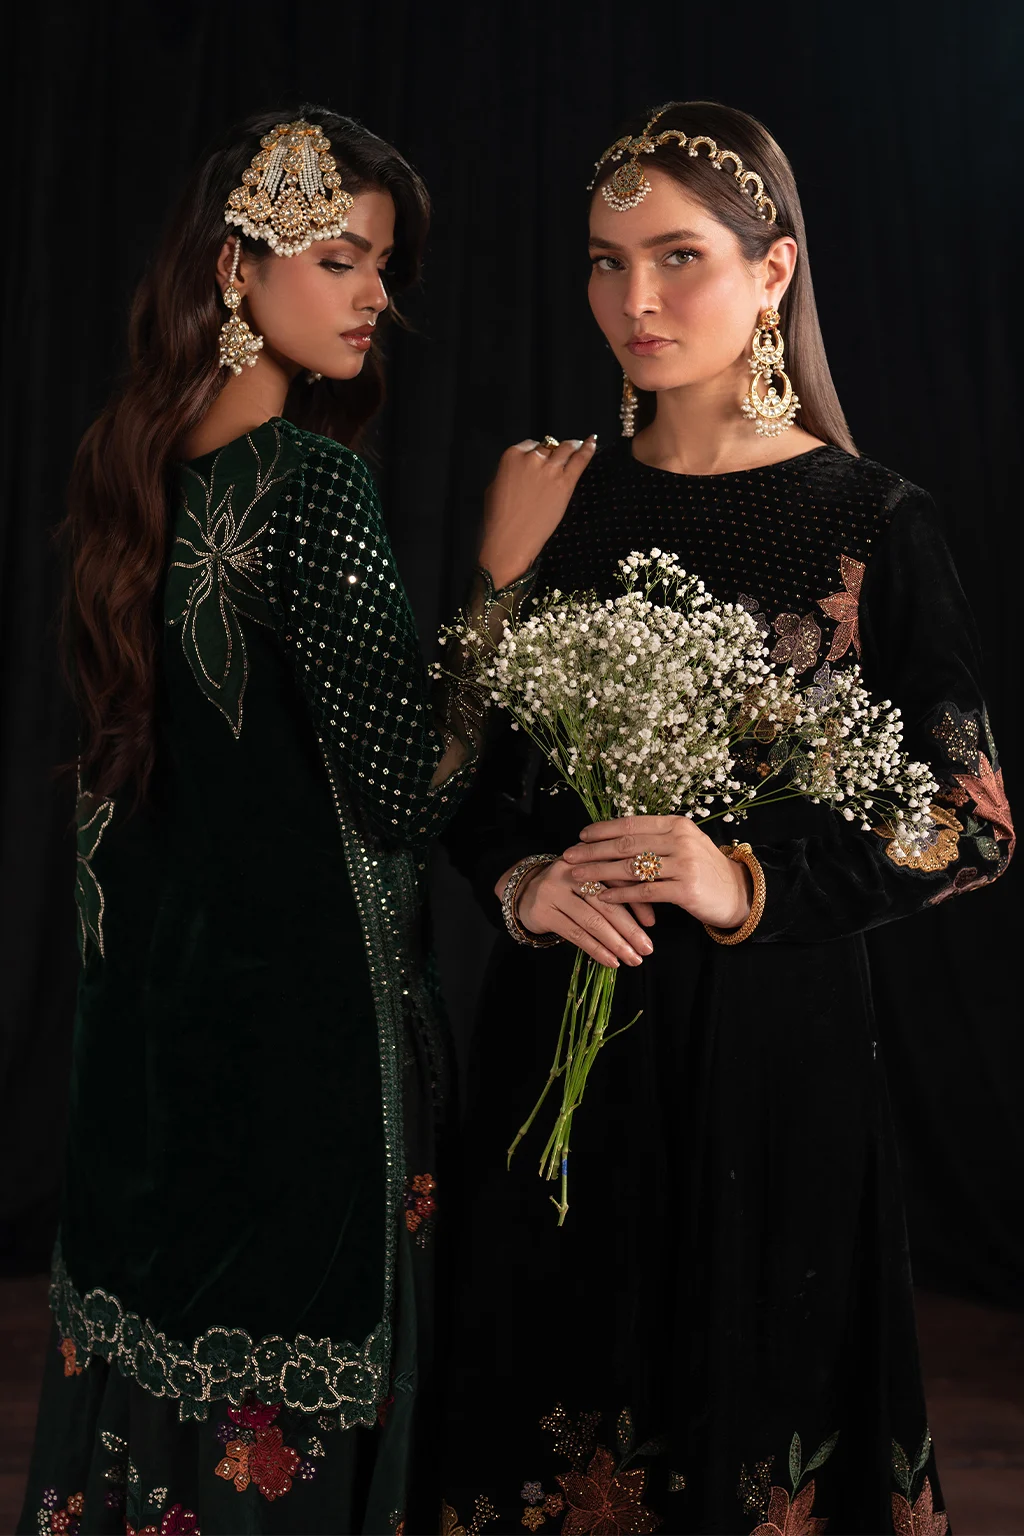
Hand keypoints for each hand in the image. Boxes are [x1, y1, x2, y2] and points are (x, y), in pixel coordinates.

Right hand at [478, 436, 596, 588]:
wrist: (511, 540)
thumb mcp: (493, 487)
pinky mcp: (565, 482)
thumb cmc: (498, 519)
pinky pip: (580, 459)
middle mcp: (532, 458)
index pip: (530, 444)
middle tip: (561, 455)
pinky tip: (592, 442)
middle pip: (549, 446)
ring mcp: (550, 469)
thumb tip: (518, 471)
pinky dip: (588, 448)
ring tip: (579, 445)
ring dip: (573, 446)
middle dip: (554, 451)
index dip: (537, 452)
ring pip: (566, 448)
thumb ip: (508, 473)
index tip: (541, 458)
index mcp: (511, 456)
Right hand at [494, 858, 653, 968]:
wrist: (525, 892)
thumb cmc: (569, 889)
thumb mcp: (592, 881)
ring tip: (633, 959)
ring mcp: (554, 891)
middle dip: (629, 929)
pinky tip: (612, 962)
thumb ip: (619, 891)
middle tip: (647, 948)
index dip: (637, 901)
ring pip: (592, 921)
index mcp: (588, 858)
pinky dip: (597, 950)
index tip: (652, 924)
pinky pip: (576, 934)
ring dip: (616, 944)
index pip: (618, 879)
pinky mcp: (543, 912)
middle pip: (606, 902)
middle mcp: (570, 871)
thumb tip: (650, 919)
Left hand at [562, 815, 752, 930]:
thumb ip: (655, 838)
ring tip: (579, 877)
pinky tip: (603, 898)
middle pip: (626, 844)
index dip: (603, 829)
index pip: (632, 823)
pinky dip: (621, 896)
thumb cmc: (704, 869)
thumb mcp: (684, 844)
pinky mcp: (685, 890)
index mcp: (677, 825)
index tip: (581, 835)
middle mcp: (680, 840)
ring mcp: (684, 864)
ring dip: (600, 873)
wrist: (738, 893)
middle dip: (593, 851)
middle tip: (569, 856)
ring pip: (631, 868)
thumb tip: (615, 836)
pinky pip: (645, 892)